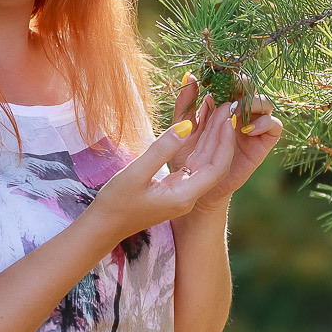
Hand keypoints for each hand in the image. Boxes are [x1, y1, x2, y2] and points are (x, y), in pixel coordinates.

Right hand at [90, 96, 235, 238]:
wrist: (104, 226)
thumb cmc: (116, 202)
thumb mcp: (135, 173)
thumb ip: (162, 150)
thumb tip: (187, 126)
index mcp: (184, 196)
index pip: (216, 168)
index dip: (224, 142)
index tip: (227, 118)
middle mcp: (189, 196)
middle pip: (215, 164)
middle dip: (222, 135)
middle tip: (227, 105)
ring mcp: (183, 193)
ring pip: (205, 163)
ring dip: (212, 138)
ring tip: (218, 111)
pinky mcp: (175, 188)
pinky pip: (193, 165)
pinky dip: (199, 145)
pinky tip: (201, 127)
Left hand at [169, 75, 283, 215]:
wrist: (197, 186)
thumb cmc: (188, 157)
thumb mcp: (184, 127)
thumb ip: (186, 103)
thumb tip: (189, 76)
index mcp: (222, 105)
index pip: (230, 82)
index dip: (226, 75)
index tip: (215, 74)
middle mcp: (241, 113)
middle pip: (251, 88)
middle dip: (242, 84)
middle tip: (230, 88)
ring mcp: (254, 126)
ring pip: (265, 103)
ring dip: (253, 102)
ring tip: (236, 112)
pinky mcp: (264, 142)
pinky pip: (274, 126)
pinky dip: (264, 123)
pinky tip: (246, 129)